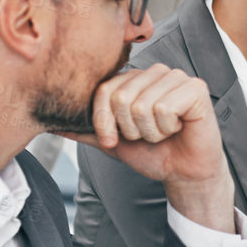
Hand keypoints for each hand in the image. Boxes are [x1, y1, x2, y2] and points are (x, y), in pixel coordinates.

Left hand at [53, 64, 235, 231]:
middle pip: (121, 98)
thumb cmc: (153, 153)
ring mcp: (176, 77)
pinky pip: (164, 108)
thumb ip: (85, 130)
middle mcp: (154, 72)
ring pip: (142, 105)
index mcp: (134, 79)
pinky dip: (167, 129)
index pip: (104, 91)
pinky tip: (178, 128)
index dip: (104, 122)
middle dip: (130, 130)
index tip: (115, 140)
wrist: (183, 173)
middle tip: (147, 136)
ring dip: (150, 132)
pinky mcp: (195, 88)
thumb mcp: (113, 142)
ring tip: (163, 133)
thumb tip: (51, 124)